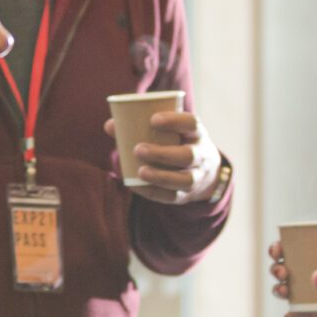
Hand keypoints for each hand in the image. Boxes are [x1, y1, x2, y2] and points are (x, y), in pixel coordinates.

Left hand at [107, 110, 224, 203]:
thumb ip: (142, 127)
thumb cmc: (178, 144)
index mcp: (197, 134)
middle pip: (188, 155)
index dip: (175, 121)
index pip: (192, 124)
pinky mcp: (186, 195)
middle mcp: (201, 156)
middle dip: (163, 153)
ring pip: (185, 180)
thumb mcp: (171, 133)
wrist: (206, 172)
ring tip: (140, 171)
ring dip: (161, 177)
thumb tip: (110, 126)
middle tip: (138, 149)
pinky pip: (173, 197)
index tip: (153, 119)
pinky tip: (136, 185)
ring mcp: (196, 177)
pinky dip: (154, 192)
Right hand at [268, 239, 316, 316]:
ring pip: (280, 291)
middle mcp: (299, 274)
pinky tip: (292, 315)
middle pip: (278, 269)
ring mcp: (301, 294)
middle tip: (282, 272)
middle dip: (275, 269)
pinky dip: (291, 316)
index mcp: (307, 256)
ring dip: (278, 290)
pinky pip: (294, 315)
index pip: (285, 248)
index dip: (277, 248)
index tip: (278, 250)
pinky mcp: (307, 313)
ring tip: (284, 290)